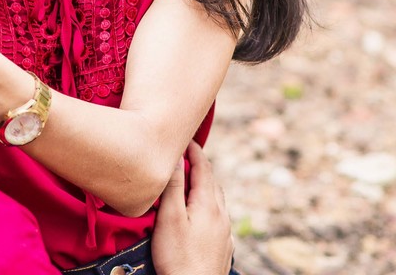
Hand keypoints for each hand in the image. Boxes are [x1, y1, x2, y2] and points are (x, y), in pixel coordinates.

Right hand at [151, 141, 233, 274]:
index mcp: (209, 204)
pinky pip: (218, 218)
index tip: (184, 139)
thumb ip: (174, 187)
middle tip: (185, 157)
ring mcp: (225, 232)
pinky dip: (209, 206)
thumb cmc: (178, 257)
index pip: (204, 167)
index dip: (195, 151)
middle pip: (213, 182)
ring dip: (205, 187)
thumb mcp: (170, 218)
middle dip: (200, 166)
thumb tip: (176, 158)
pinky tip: (200, 214)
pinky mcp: (224, 246)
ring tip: (191, 182)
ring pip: (217, 200)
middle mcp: (222, 215)